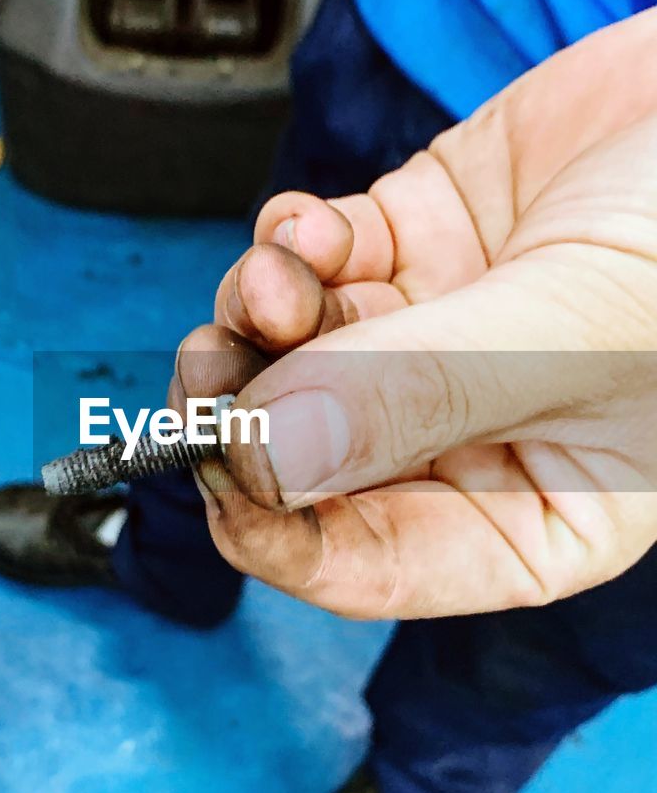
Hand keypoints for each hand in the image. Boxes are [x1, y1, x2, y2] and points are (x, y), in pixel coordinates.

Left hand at [173, 10, 656, 619]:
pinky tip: (311, 228)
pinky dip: (289, 247)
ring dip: (256, 325)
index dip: (279, 533)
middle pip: (310, 462)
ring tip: (273, 284)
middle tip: (213, 372)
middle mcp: (470, 436)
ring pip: (292, 359)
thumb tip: (271, 459)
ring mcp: (434, 337)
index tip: (220, 474)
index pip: (374, 563)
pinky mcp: (413, 243)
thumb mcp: (578, 333)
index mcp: (531, 512)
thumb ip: (423, 393)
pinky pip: (312, 264)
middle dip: (246, 419)